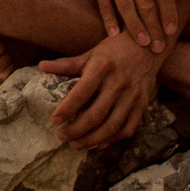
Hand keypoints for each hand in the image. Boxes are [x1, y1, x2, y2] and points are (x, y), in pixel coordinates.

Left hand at [37, 35, 162, 148]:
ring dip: (92, 139)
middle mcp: (118, 83)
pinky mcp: (143, 104)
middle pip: (95, 115)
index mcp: (101, 68)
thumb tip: (42, 66)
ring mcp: (133, 95)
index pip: (80, 94)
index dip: (66, 110)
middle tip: (62, 136)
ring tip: (76, 144)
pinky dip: (113, 139)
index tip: (54, 121)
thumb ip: (67, 64)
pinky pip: (128, 128)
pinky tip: (99, 143)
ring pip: (112, 126)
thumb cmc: (114, 50)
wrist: (148, 46)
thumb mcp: (91, 53)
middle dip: (76, 130)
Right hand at [62, 0, 189, 52]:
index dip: (169, 13)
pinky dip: (109, 20)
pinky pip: (104, 3)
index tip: (172, 32)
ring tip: (144, 44)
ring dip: (135, 27)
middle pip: (145, 2)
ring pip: (125, 5)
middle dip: (154, 27)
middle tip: (159, 47)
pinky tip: (115, 35)